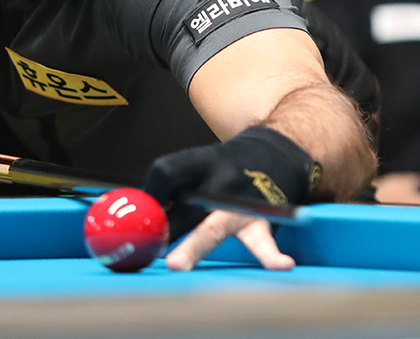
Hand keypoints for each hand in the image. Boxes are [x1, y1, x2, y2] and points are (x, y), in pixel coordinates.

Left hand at [143, 125, 319, 270]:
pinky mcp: (261, 222)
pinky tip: (281, 265)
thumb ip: (173, 191)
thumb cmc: (228, 168)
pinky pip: (263, 241)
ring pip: (213, 227)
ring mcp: (241, 203)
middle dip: (161, 230)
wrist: (278, 153)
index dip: (150, 193)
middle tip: (140, 248)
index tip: (138, 213)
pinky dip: (270, 255)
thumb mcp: (201, 165)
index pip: (166, 172)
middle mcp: (220, 180)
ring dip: (192, 246)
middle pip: (183, 206)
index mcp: (200, 162)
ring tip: (175, 264)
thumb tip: (138, 226)